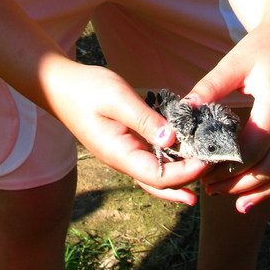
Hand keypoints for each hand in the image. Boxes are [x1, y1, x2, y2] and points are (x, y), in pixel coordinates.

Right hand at [42, 57, 207, 204]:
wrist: (59, 85)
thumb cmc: (87, 89)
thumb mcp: (118, 98)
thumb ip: (144, 118)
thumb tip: (171, 139)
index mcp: (120, 154)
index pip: (158, 176)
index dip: (184, 173)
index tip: (206, 160)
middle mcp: (123, 158)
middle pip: (157, 184)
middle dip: (184, 184)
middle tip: (210, 176)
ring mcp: (123, 150)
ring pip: (154, 172)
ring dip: (178, 173)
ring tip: (202, 171)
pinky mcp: (125, 139)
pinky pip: (149, 154)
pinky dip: (168, 155)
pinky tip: (183, 147)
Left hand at [184, 19, 269, 212]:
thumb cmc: (261, 46)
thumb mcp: (233, 63)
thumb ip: (209, 88)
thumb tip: (182, 111)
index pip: (252, 148)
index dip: (227, 166)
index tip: (204, 172)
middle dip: (241, 185)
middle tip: (213, 191)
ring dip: (264, 193)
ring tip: (239, 206)